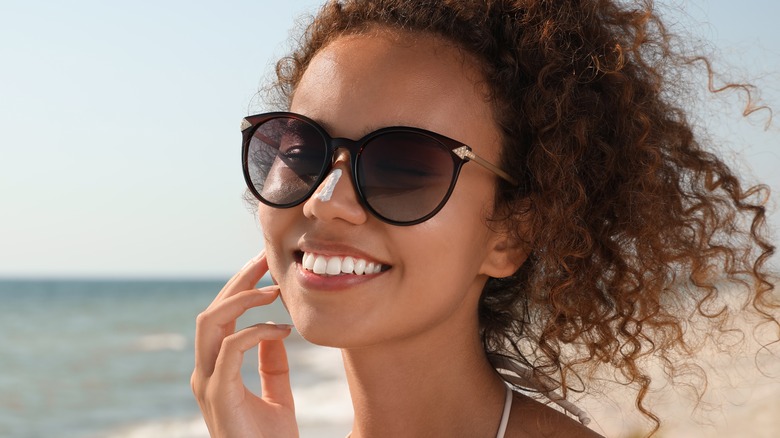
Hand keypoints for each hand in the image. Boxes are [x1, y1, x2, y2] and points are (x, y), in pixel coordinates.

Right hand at [192, 252, 297, 437]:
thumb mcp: (277, 394)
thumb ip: (272, 363)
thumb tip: (277, 330)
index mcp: (216, 370)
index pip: (221, 317)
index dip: (240, 288)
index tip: (265, 268)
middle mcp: (205, 372)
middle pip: (212, 310)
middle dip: (238, 281)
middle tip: (266, 259)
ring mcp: (207, 382)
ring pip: (211, 321)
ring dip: (242, 298)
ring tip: (274, 289)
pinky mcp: (218, 394)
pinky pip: (231, 348)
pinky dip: (256, 331)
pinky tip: (283, 330)